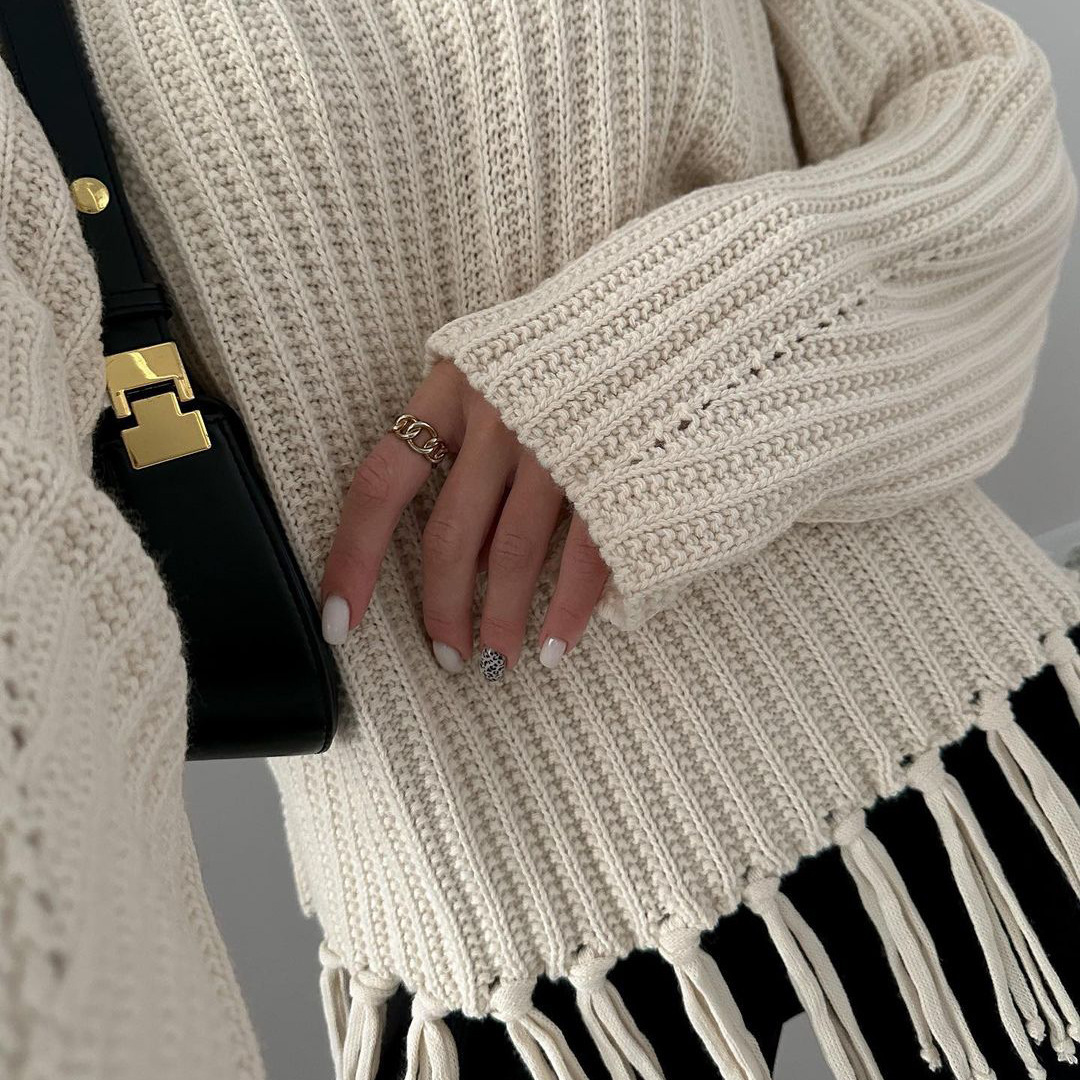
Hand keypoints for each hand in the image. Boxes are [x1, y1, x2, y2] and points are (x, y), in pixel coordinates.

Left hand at [319, 357, 610, 679]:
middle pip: (449, 536)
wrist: (661, 306)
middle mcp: (495, 417)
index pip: (381, 484)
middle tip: (450, 658)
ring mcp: (556, 443)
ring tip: (500, 664)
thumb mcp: (490, 367)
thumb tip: (459, 548)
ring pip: (512, 555)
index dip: (353, 560)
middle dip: (443, 610)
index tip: (338, 622)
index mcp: (450, 392)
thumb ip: (459, 435)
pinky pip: (584, 553)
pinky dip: (570, 608)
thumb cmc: (563, 347)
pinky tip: (557, 644)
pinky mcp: (614, 465)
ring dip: (503, 620)